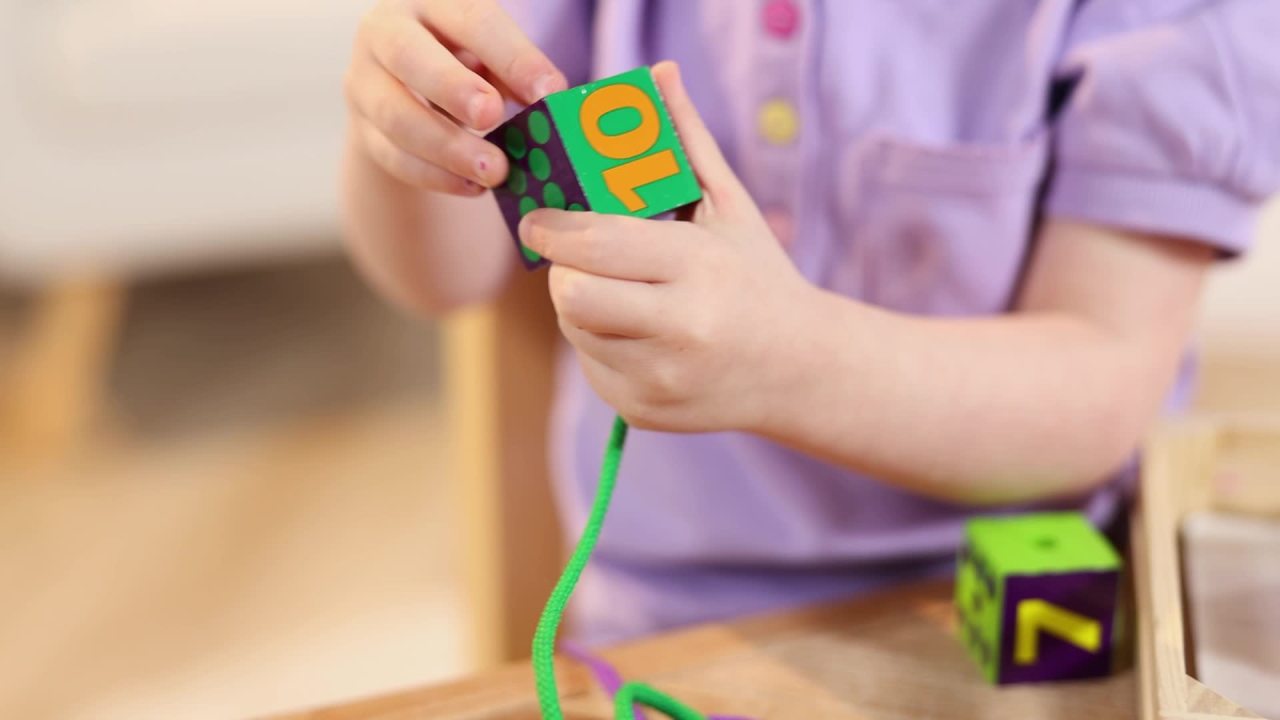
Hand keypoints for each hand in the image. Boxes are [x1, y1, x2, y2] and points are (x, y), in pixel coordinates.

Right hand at [344, 0, 566, 193]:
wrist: (403, 86)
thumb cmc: (463, 61)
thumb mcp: (490, 55)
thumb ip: (515, 72)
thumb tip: (550, 99)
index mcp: (430, 2)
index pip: (472, 20)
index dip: (512, 56)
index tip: (549, 91)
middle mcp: (386, 32)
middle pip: (409, 55)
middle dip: (452, 87)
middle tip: (492, 116)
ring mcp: (365, 82)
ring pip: (396, 116)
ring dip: (448, 147)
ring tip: (495, 170)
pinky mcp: (363, 130)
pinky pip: (393, 156)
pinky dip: (436, 177)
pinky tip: (474, 187)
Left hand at [519, 62, 816, 432]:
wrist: (801, 370)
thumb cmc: (759, 278)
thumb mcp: (731, 208)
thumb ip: (688, 142)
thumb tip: (660, 76)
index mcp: (698, 268)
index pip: (595, 245)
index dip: (554, 228)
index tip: (541, 219)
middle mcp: (679, 329)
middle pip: (571, 295)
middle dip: (564, 271)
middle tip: (576, 258)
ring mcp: (659, 378)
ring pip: (574, 330)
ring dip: (579, 305)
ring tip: (619, 292)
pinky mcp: (642, 410)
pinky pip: (589, 366)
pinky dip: (599, 344)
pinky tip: (637, 333)